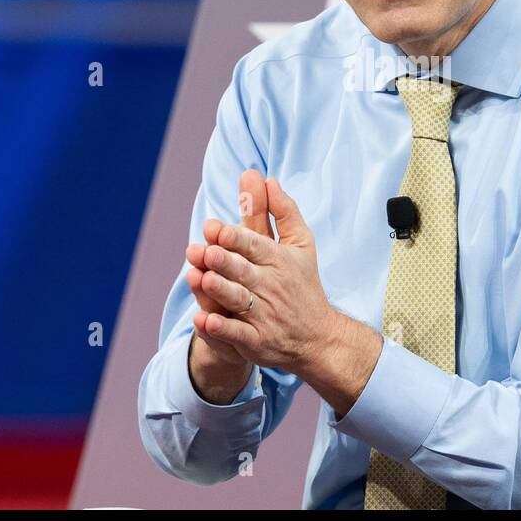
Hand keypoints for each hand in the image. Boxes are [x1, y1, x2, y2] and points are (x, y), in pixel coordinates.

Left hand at [191, 176, 338, 374]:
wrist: (318, 337)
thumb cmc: (304, 283)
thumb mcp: (302, 244)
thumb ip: (284, 211)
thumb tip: (267, 178)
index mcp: (280, 261)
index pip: (256, 246)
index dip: (237, 238)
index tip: (218, 229)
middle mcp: (272, 287)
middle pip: (244, 271)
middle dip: (225, 261)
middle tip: (205, 251)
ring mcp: (264, 316)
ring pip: (238, 300)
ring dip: (220, 290)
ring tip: (201, 279)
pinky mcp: (257, 341)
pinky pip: (237, 334)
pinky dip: (220, 329)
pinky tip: (203, 321)